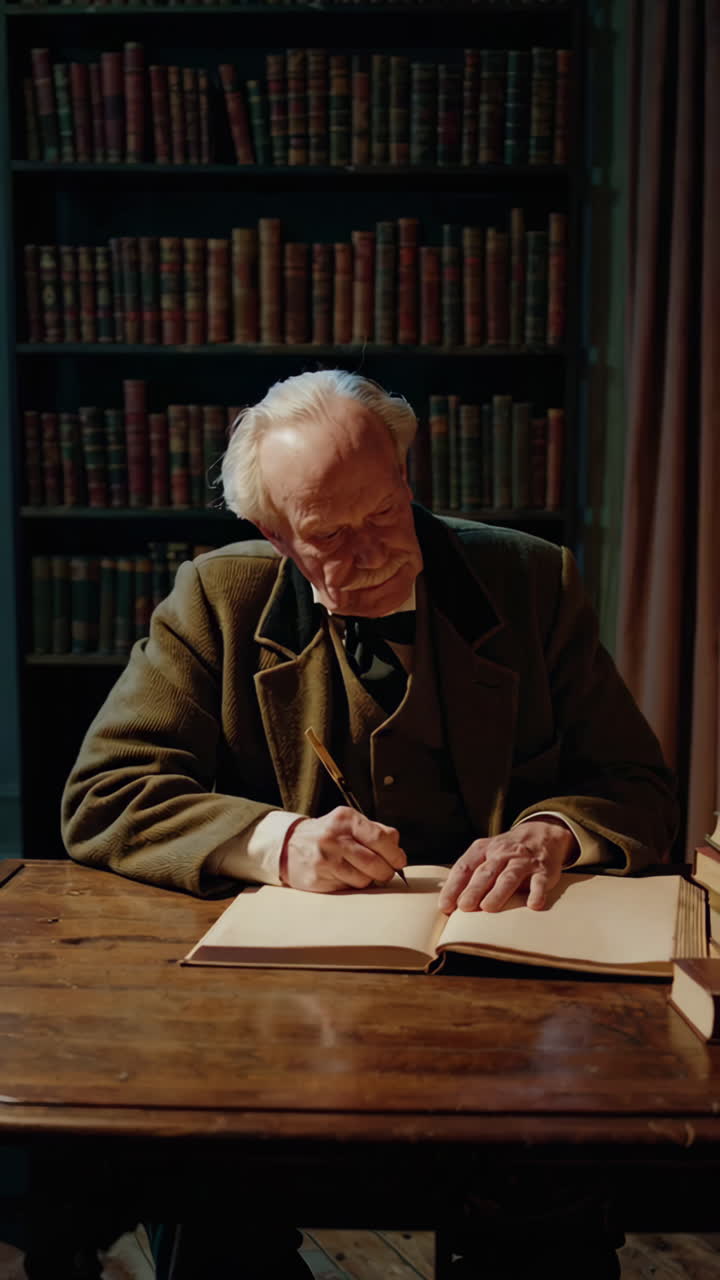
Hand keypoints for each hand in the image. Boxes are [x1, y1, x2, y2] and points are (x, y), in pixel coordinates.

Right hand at [280, 807, 406, 892]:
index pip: (380, 839)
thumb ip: (376, 832)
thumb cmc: (328, 835)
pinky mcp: (317, 879)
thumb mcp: (349, 823)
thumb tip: (398, 850)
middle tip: (385, 872)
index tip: (399, 861)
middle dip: (386, 871)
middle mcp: (333, 838)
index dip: (395, 854)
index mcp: (345, 819)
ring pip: (363, 880)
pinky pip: (348, 889)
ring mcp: (323, 859)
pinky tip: (343, 876)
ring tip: (359, 871)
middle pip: (374, 863)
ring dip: (368, 880)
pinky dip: (352, 885)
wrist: (289, 845)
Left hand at [438, 818, 576, 913]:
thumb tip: (448, 901)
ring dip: (498, 892)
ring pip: (509, 877)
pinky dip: (537, 893)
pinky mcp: (543, 871)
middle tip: (464, 907)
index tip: (445, 905)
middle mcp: (502, 853)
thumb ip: (469, 874)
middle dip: (474, 889)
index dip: (453, 886)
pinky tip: (533, 905)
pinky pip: (540, 882)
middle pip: (486, 872)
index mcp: (483, 850)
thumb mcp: (485, 854)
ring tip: (488, 907)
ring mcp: (523, 862)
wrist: (541, 833)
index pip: (465, 867)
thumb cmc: (505, 852)